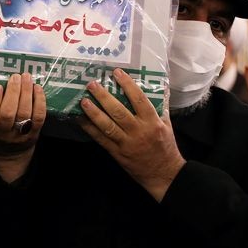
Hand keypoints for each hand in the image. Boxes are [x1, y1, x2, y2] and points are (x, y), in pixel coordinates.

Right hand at [0, 73, 46, 182]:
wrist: (10, 152)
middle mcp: (4, 133)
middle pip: (8, 114)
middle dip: (13, 93)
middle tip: (15, 76)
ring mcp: (20, 133)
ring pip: (25, 113)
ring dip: (26, 93)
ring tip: (26, 77)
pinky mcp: (35, 132)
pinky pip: (39, 116)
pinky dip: (40, 101)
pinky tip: (37, 88)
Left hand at [78, 68, 184, 201]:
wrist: (164, 174)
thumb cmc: (166, 147)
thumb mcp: (167, 125)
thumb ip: (159, 107)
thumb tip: (157, 87)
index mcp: (152, 122)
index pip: (139, 99)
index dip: (127, 85)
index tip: (117, 73)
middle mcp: (138, 131)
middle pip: (119, 111)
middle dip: (104, 97)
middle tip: (92, 84)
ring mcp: (126, 143)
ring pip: (107, 126)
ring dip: (94, 113)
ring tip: (83, 101)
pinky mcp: (117, 153)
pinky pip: (101, 139)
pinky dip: (90, 129)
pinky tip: (81, 120)